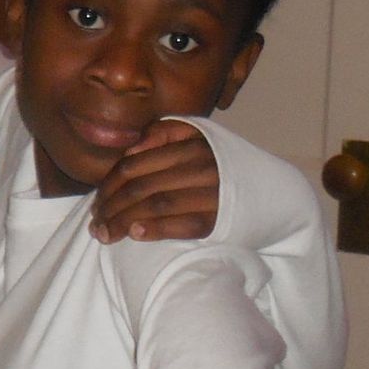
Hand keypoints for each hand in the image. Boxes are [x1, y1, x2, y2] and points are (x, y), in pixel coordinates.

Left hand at [90, 120, 219, 243]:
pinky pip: (182, 225)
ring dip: (122, 222)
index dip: (108, 185)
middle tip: (95, 223)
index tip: (96, 201)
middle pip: (139, 187)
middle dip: (109, 207)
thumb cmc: (224, 165)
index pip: (133, 166)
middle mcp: (200, 168)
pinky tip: (135, 234)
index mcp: (190, 146)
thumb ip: (164, 133)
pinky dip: (155, 229)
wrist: (273, 192)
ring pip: (155, 206)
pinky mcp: (218, 220)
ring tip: (104, 235)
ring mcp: (210, 194)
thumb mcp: (199, 136)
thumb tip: (131, 149)